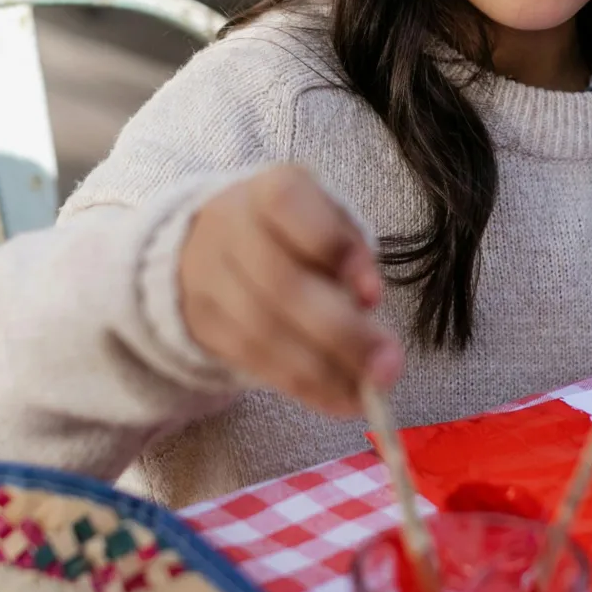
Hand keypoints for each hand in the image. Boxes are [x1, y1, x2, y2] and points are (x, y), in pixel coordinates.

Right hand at [179, 167, 401, 417]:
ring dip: (322, 371)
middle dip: (340, 332)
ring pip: (263, 332)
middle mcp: (229, 228)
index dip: (332, 246)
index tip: (375, 293)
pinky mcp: (202, 323)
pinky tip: (338, 401)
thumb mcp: (323, 219)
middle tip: (388, 367)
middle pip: (279, 283)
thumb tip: (367, 302)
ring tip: (368, 395)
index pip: (289, 205)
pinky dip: (300, 386)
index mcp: (267, 190)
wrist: (204, 244)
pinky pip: (252, 360)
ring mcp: (208, 277)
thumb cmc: (288, 231)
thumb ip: (350, 252)